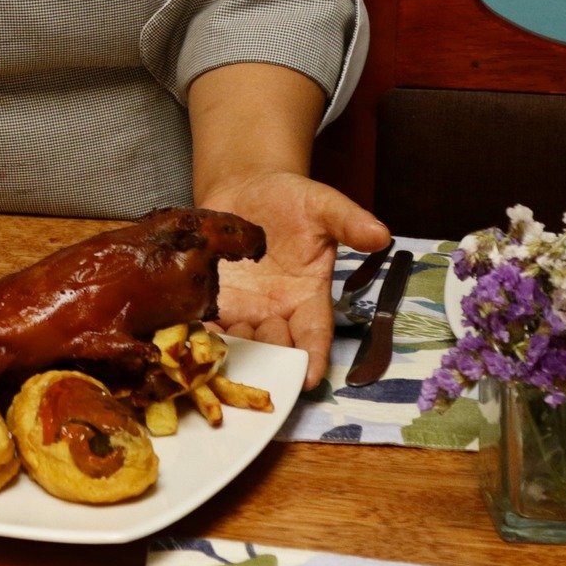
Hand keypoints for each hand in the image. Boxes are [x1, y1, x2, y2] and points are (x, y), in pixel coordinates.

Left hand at [203, 170, 389, 388]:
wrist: (245, 186)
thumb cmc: (291, 198)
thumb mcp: (322, 204)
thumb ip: (348, 220)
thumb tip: (381, 234)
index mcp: (308, 296)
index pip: (315, 334)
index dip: (313, 357)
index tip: (307, 379)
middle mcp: (276, 311)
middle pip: (274, 346)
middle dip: (267, 360)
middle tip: (256, 372)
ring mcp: (242, 309)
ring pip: (239, 343)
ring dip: (230, 356)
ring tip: (217, 366)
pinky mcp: (211, 300)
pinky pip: (206, 324)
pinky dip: (197, 335)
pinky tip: (185, 342)